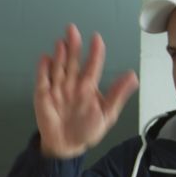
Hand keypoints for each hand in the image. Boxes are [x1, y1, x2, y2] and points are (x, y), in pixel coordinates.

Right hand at [34, 24, 137, 158]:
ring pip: (58, 68)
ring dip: (59, 55)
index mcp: (88, 86)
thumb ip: (118, 95)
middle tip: (72, 30)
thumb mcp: (108, 115)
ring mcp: (57, 89)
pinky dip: (43, 70)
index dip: (95, 52)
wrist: (67, 146)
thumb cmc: (87, 130)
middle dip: (73, 46)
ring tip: (62, 42)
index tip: (97, 38)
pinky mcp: (43, 96)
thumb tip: (133, 76)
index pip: (92, 65)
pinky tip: (45, 58)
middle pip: (72, 61)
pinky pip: (42, 80)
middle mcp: (72, 83)